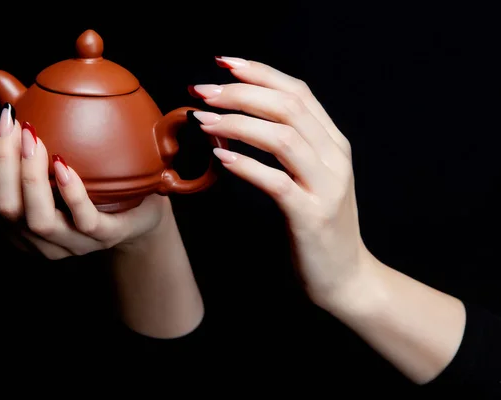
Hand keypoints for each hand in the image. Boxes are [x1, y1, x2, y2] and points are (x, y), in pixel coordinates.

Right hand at [0, 104, 167, 259]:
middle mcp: (40, 240)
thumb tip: (6, 105)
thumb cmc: (94, 189)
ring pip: (39, 219)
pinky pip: (84, 220)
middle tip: (14, 124)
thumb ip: (31, 147)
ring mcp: (73, 243)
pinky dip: (71, 192)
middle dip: (2, 162)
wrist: (142, 214)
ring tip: (33, 139)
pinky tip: (63, 164)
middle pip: (5, 208)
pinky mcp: (105, 236)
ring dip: (30, 175)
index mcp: (20, 227)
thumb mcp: (58, 168)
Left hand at [189, 57, 373, 306]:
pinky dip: (246, 165)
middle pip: (288, 107)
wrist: (347, 278)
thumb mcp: (312, 176)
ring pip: (283, 137)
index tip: (223, 63)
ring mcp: (326, 186)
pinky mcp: (311, 216)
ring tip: (203, 119)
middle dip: (240, 92)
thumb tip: (237, 117)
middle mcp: (334, 158)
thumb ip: (289, 145)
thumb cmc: (319, 224)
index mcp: (333, 143)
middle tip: (202, 89)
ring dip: (237, 123)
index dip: (260, 72)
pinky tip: (220, 157)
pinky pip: (276, 182)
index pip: (298, 91)